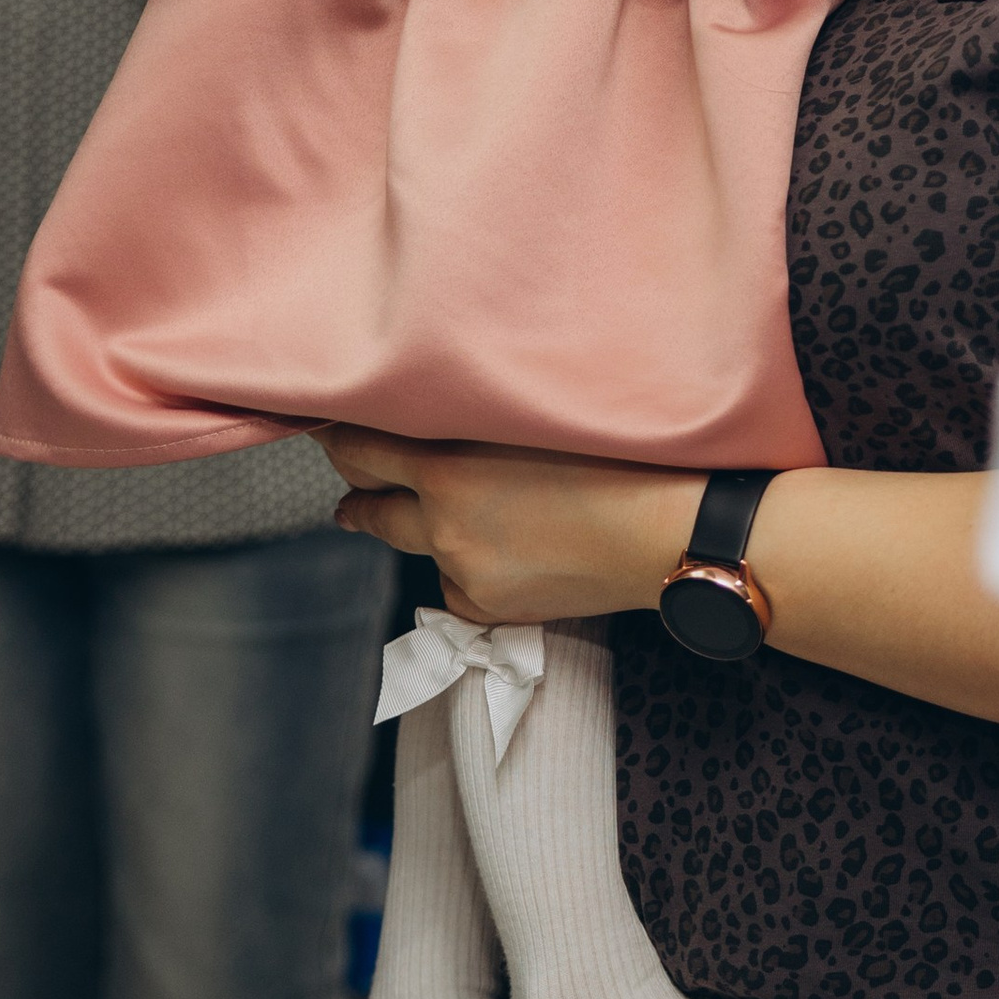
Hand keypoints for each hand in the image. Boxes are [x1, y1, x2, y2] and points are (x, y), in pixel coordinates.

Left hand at [317, 428, 701, 624]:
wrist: (674, 532)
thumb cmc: (625, 453)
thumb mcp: (542, 407)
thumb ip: (481, 403)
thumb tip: (445, 393)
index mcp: (448, 463)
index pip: (360, 445)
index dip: (337, 429)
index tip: (324, 417)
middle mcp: (442, 520)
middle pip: (368, 496)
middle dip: (353, 476)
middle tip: (341, 458)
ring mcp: (462, 568)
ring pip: (407, 539)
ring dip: (393, 519)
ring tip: (368, 510)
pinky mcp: (488, 606)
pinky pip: (448, 582)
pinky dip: (451, 562)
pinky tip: (471, 546)